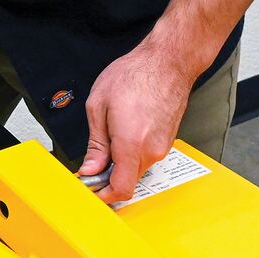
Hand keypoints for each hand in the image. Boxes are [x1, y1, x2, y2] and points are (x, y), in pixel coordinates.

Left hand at [78, 42, 194, 204]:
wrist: (168, 62)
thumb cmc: (136, 75)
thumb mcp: (99, 106)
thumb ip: (95, 145)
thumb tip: (90, 168)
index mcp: (131, 144)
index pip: (120, 189)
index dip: (103, 195)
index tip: (91, 189)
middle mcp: (151, 151)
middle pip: (127, 181)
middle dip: (108, 177)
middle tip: (92, 163)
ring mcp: (162, 147)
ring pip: (136, 169)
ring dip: (121, 162)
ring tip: (110, 136)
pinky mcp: (167, 141)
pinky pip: (146, 156)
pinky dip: (133, 152)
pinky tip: (125, 131)